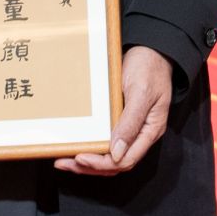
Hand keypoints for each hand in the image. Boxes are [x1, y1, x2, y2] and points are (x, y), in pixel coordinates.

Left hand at [58, 46, 172, 174]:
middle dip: (90, 166)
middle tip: (65, 162)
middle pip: (116, 163)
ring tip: (65, 160)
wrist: (151, 49)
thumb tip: (117, 153)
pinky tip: (77, 147)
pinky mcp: (121, 121)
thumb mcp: (141, 93)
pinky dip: (92, 148)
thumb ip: (131, 123)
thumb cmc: (150, 67)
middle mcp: (141, 134)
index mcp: (150, 130)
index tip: (81, 157)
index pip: (126, 160)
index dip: (102, 163)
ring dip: (88, 161)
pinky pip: (107, 142)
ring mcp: (131, 129)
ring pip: (110, 156)